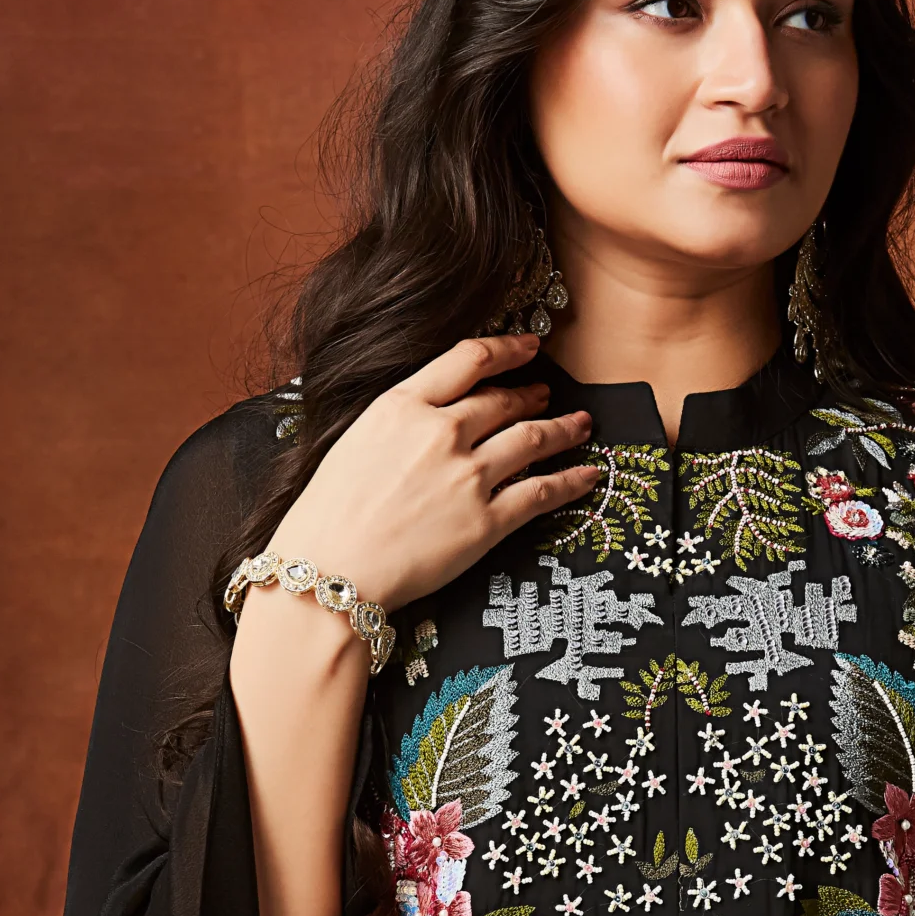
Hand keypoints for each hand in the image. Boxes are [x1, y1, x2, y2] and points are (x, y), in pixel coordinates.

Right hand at [275, 330, 599, 614]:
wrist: (328, 570)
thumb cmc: (326, 515)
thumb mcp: (353, 441)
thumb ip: (396, 419)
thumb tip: (422, 413)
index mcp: (402, 406)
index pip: (468, 359)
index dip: (507, 348)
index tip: (528, 345)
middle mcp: (441, 432)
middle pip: (502, 400)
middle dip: (531, 394)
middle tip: (546, 393)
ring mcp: (467, 476)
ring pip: (531, 439)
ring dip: (562, 429)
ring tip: (580, 425)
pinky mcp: (486, 522)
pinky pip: (541, 493)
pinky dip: (570, 481)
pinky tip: (588, 475)